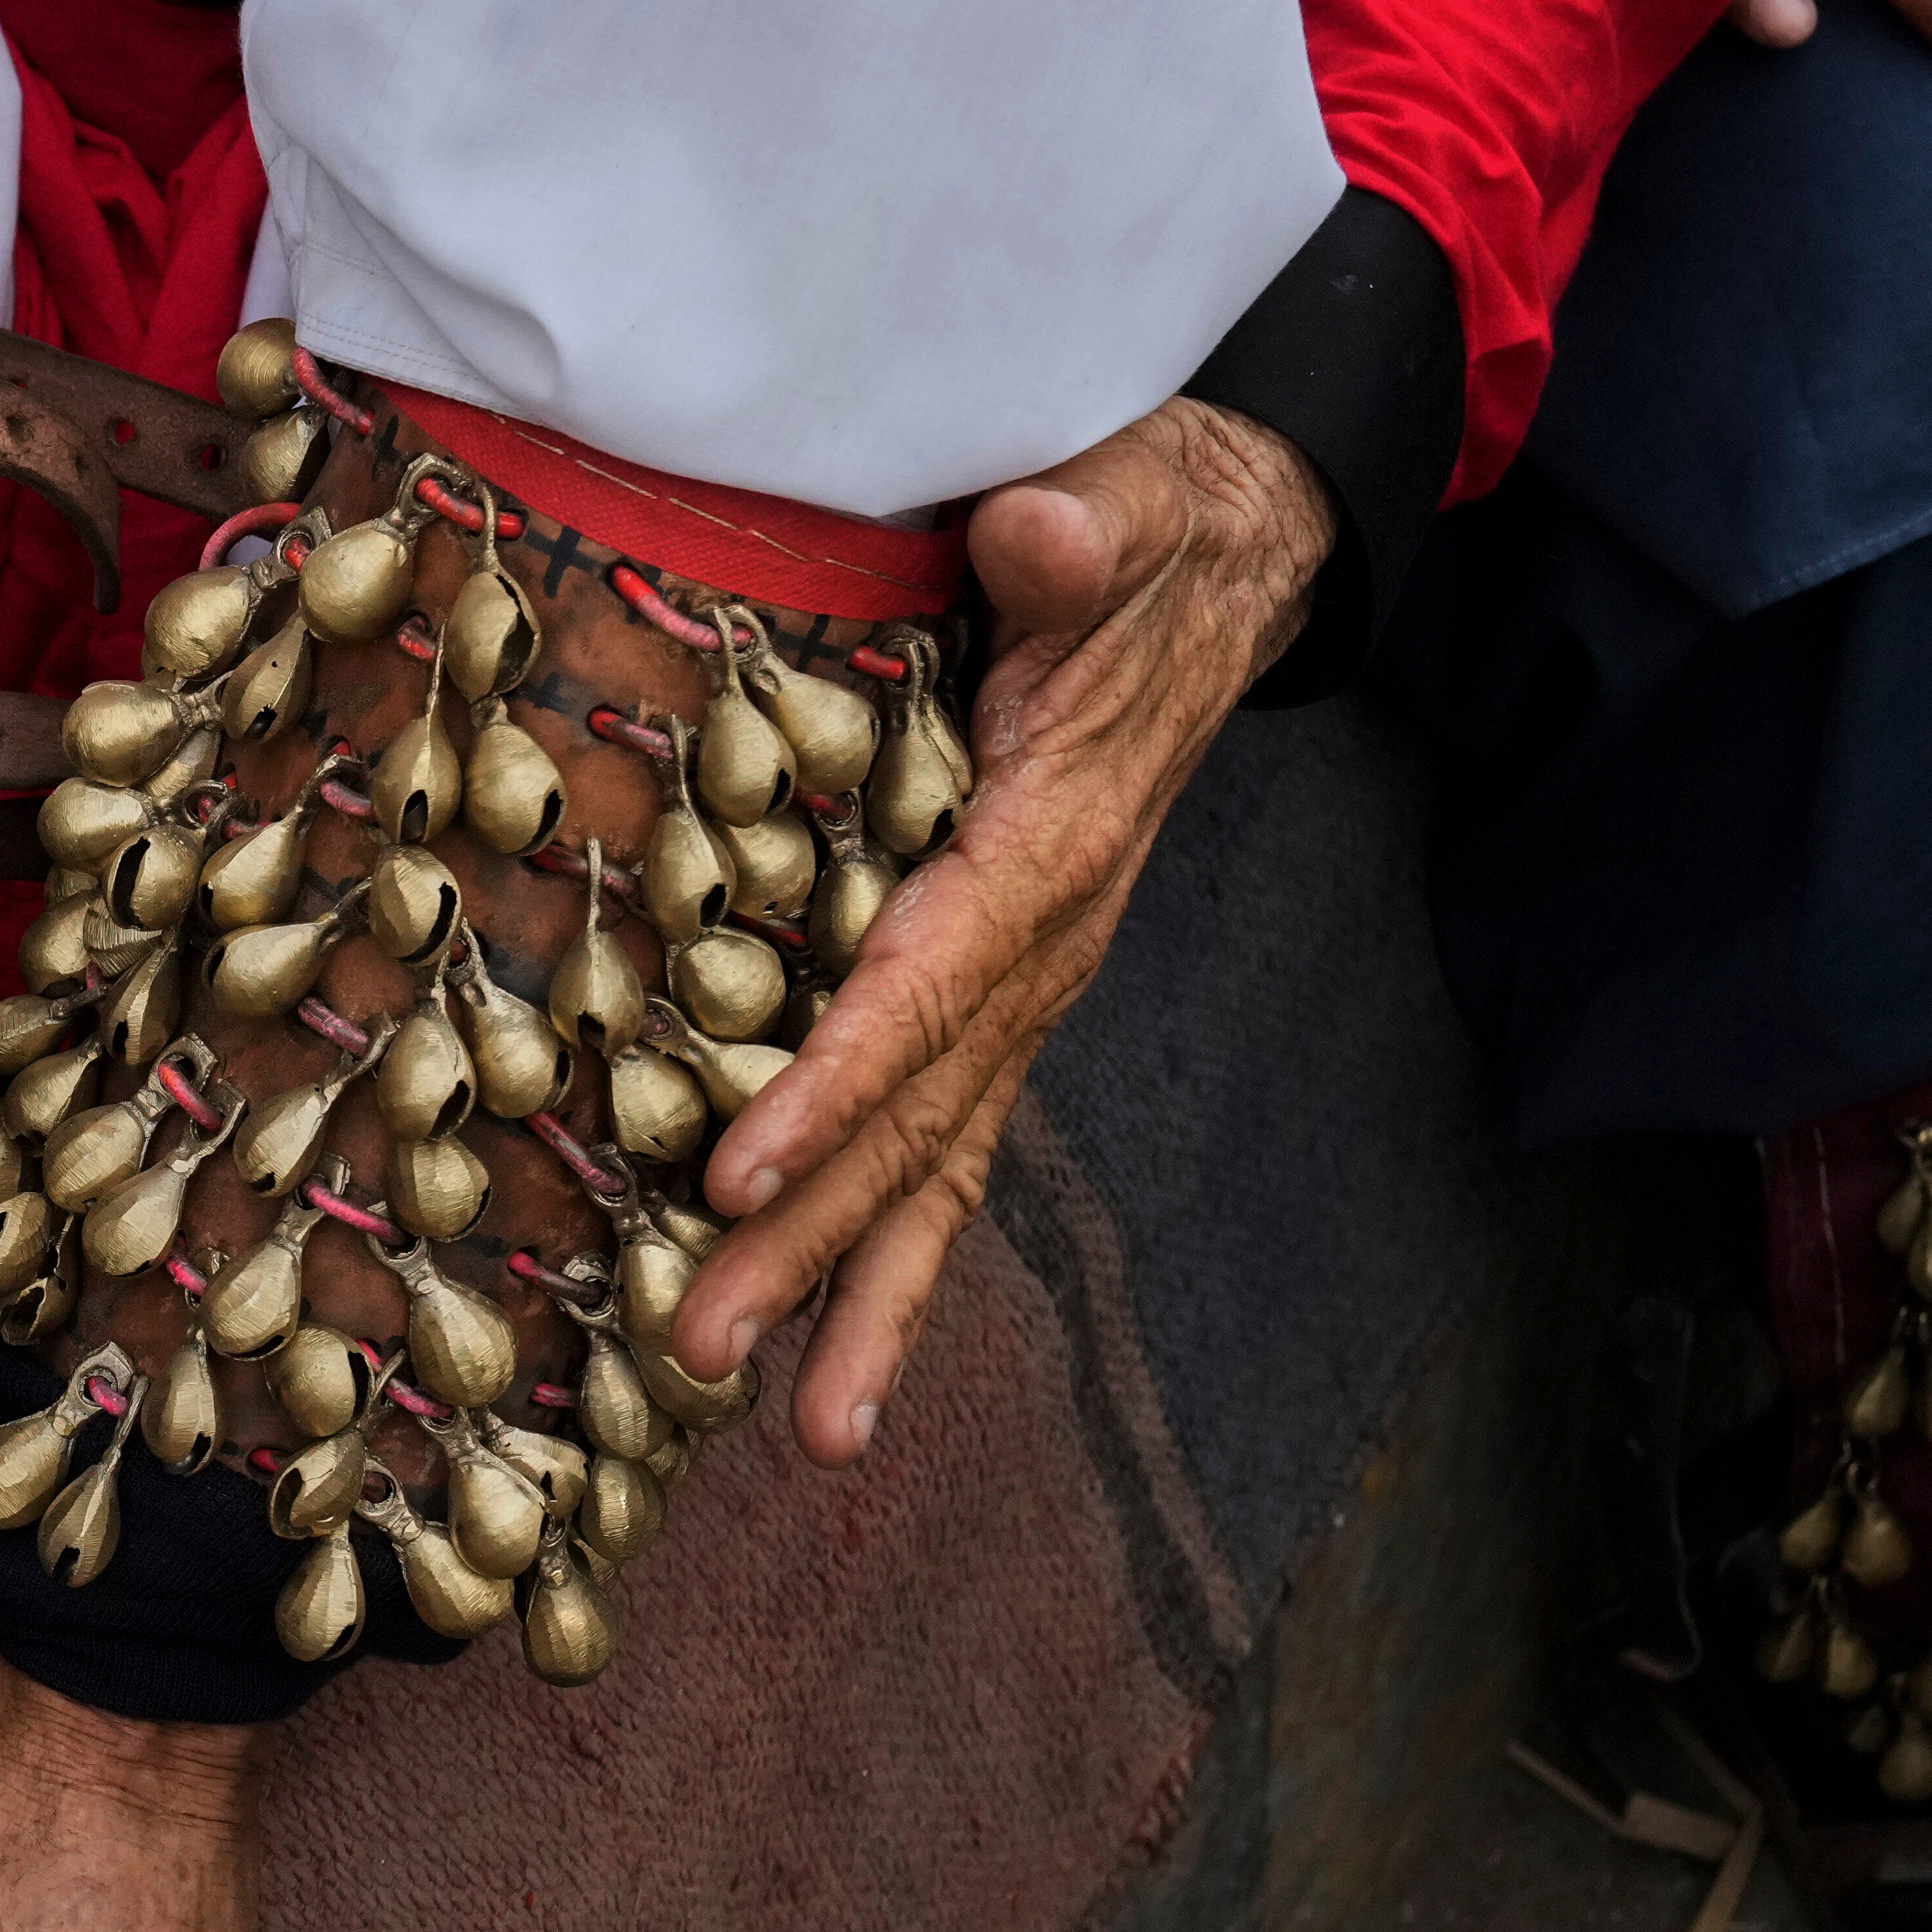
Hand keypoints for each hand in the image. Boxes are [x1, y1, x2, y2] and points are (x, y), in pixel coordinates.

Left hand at [669, 398, 1331, 1459]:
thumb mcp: (1132, 500)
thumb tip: (1044, 529)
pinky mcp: (1012, 990)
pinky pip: (953, 1139)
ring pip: (944, 1162)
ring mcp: (1036, 980)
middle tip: (699, 1350)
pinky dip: (895, 1251)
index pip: (931, 978)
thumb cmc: (1153, 521)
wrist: (1232, 553)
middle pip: (921, 1114)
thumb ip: (1084, 529)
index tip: (736, 1167)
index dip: (837, 1077)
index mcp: (1054, 837)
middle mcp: (1051, 939)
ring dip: (862, 1295)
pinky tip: (834, 1357)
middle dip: (813, 1242)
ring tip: (799, 1431)